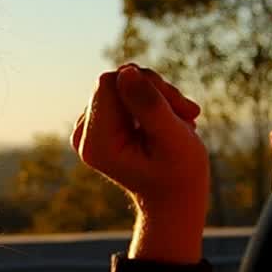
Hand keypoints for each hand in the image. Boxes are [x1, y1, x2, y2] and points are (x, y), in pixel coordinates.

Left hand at [72, 65, 210, 262]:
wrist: (173, 200)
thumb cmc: (180, 174)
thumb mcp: (174, 139)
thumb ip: (150, 105)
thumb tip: (126, 71)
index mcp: (96, 143)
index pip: (111, 83)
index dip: (147, 85)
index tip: (178, 106)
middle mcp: (83, 136)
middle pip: (115, 81)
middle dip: (155, 90)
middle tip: (188, 113)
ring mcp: (89, 130)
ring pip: (123, 83)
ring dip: (158, 97)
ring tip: (182, 120)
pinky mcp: (100, 124)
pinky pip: (122, 92)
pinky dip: (150, 102)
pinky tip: (168, 122)